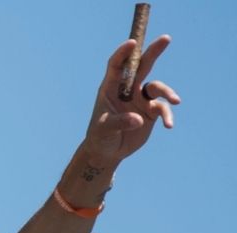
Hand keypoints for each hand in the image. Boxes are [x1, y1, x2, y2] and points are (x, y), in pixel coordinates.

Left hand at [83, 37, 180, 164]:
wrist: (108, 151)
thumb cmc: (100, 136)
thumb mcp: (104, 129)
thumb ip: (119, 122)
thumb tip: (138, 119)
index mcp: (110, 88)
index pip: (116, 65)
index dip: (123, 53)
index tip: (132, 42)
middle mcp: (127, 90)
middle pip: (142, 66)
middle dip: (153, 52)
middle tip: (166, 38)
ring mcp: (141, 99)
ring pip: (157, 87)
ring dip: (167, 92)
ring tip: (175, 101)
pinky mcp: (151, 111)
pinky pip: (163, 108)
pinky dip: (167, 115)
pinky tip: (168, 125)